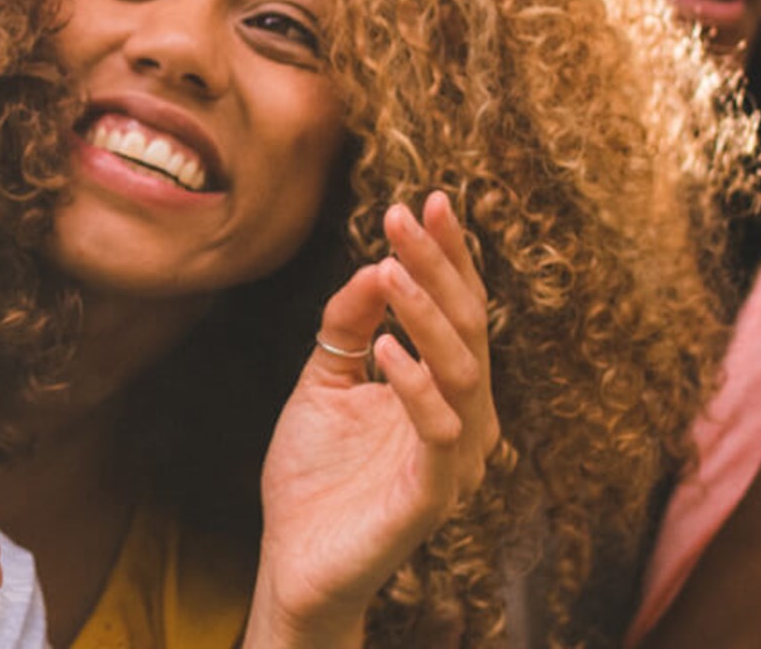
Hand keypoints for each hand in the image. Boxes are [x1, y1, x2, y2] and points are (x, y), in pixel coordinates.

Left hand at [245, 193, 499, 648]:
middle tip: (404, 217)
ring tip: (390, 267)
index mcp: (443, 390)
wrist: (292, 560)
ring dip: (427, 314)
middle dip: (438, 268)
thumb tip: (375, 263)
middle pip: (468, 329)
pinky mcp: (431, 497)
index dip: (448, 256)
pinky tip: (384, 349)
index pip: (457, 310)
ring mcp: (453, 459)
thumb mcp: (324, 380)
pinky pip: (438, 433)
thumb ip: (348, 326)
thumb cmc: (315, 475)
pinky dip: (417, 386)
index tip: (428, 200)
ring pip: (462, 371)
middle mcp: (463, 419)